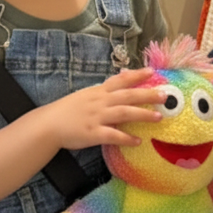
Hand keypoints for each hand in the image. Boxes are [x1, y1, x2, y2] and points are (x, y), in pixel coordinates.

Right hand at [44, 68, 164, 150]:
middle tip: (164, 95)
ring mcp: (97, 117)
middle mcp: (100, 102)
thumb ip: (102, 92)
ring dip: (142, 114)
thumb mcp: (85, 96)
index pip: (120, 80)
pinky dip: (126, 138)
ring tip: (159, 117)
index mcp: (98, 92)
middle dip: (147, 94)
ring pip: (124, 113)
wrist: (48, 124)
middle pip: (127, 95)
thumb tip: (119, 84)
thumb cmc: (67, 111)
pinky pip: (113, 135)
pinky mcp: (93, 133)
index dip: (136, 75)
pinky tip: (138, 141)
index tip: (152, 71)